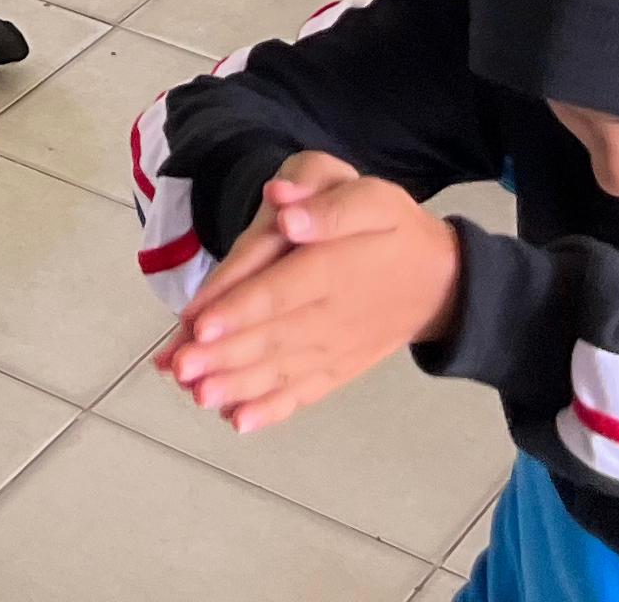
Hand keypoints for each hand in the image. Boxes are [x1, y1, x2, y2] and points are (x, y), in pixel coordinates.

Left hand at [163, 159, 462, 433]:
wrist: (440, 281)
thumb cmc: (394, 229)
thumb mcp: (371, 197)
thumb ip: (328, 203)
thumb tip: (284, 207)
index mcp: (334, 268)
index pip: (279, 289)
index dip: (239, 307)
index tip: (200, 323)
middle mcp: (331, 315)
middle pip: (270, 336)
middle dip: (222, 354)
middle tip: (178, 366)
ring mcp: (334, 348)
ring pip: (280, 369)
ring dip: (236, 385)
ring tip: (196, 395)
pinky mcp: (337, 368)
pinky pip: (303, 392)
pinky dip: (271, 409)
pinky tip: (238, 421)